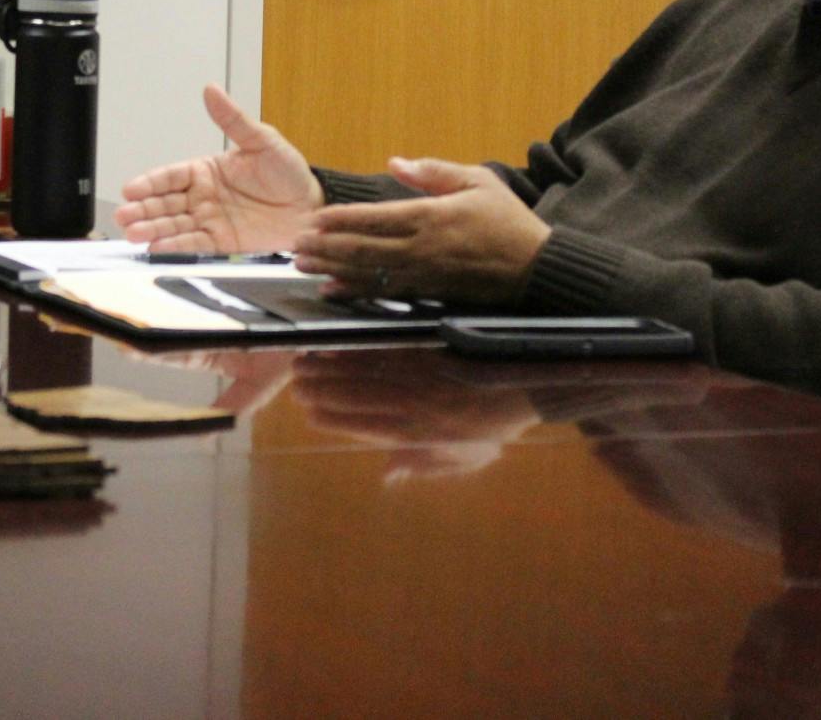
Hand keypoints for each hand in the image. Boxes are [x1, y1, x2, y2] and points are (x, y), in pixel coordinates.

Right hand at [114, 84, 324, 252]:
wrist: (312, 207)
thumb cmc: (289, 172)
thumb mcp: (262, 140)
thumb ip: (233, 120)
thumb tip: (211, 90)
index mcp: (207, 170)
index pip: (171, 176)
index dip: (150, 183)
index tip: (131, 189)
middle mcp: (203, 197)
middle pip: (165, 203)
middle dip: (143, 210)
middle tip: (124, 215)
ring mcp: (211, 220)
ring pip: (174, 225)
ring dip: (153, 230)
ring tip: (133, 234)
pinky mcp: (222, 242)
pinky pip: (195, 244)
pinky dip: (176, 247)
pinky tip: (158, 248)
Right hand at [291, 350, 540, 478]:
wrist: (524, 386)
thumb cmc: (493, 428)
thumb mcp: (462, 459)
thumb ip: (421, 466)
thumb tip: (386, 476)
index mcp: (418, 434)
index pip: (365, 427)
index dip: (335, 421)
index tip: (310, 416)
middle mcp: (412, 404)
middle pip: (358, 396)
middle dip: (323, 390)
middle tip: (296, 384)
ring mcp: (417, 375)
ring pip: (365, 371)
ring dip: (332, 367)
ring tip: (306, 362)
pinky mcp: (424, 349)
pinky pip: (384, 348)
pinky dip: (357, 346)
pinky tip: (338, 342)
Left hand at [293, 157, 548, 303]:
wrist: (537, 268)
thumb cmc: (508, 220)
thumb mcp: (477, 181)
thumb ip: (433, 171)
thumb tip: (395, 162)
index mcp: (432, 217)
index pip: (375, 218)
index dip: (340, 220)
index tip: (313, 219)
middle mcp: (422, 248)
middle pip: (363, 249)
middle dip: (325, 247)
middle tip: (295, 244)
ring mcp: (424, 274)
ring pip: (368, 273)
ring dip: (332, 269)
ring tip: (303, 265)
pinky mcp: (429, 293)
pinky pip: (385, 292)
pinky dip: (355, 292)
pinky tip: (333, 291)